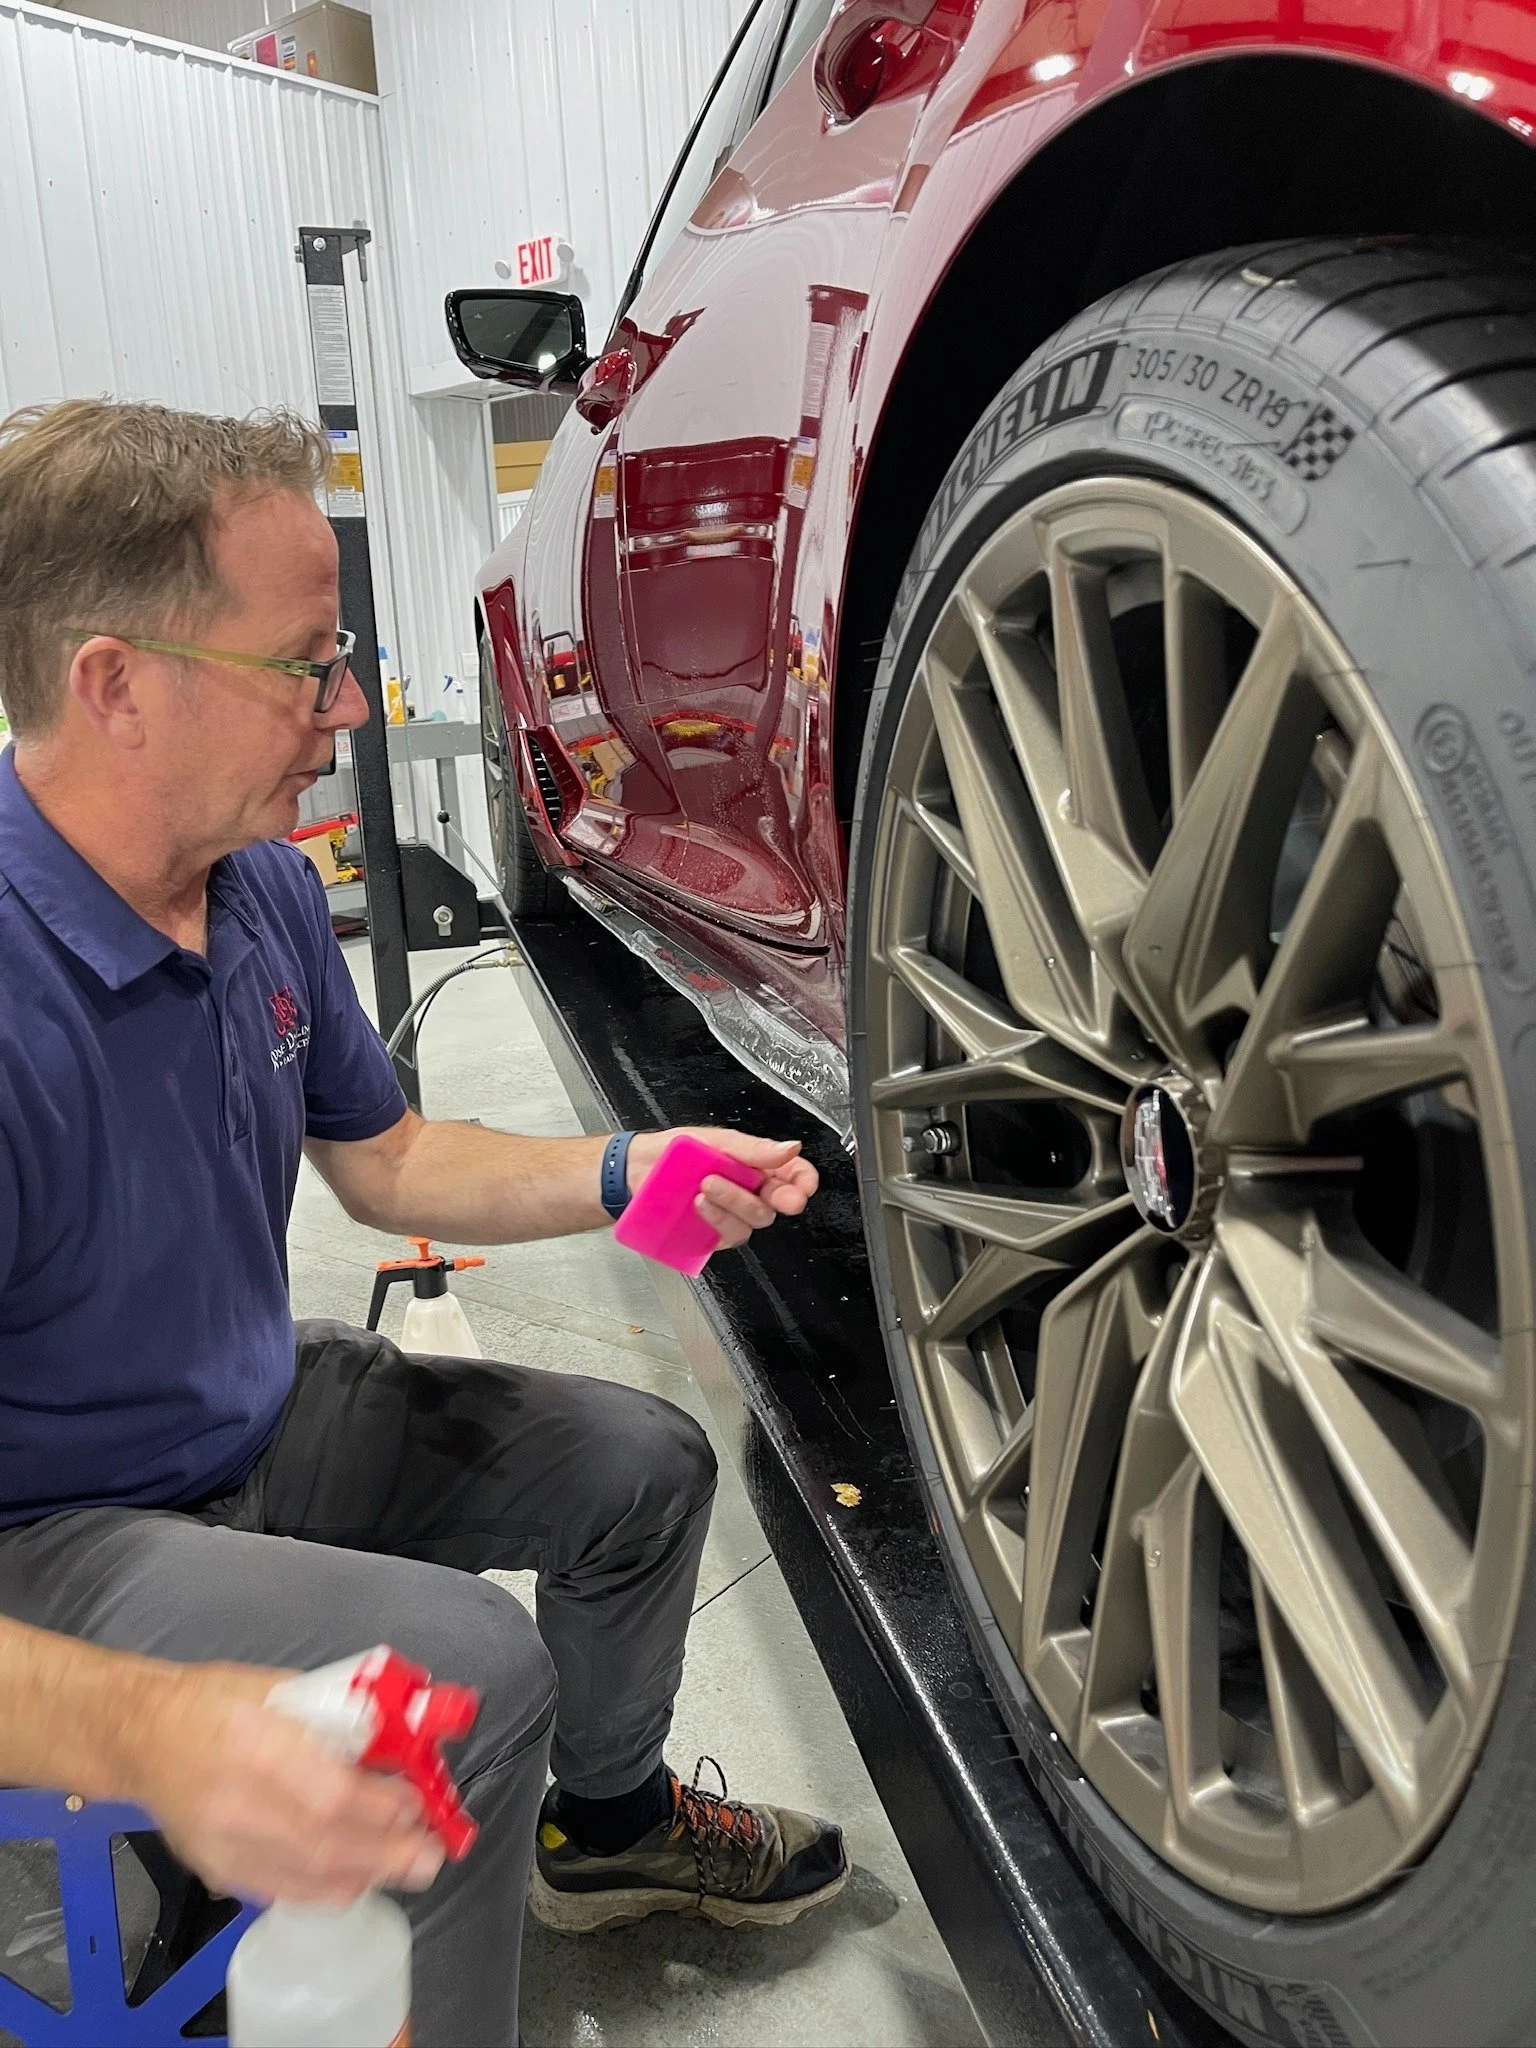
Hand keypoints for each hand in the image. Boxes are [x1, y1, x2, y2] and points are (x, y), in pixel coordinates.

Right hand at [122, 1661, 444, 1906]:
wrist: (141, 1737)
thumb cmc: (211, 1702)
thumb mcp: (279, 1688)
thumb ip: (334, 1714)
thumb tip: (392, 1732)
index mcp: (255, 1745)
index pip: (328, 1793)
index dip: (378, 1807)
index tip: (415, 1803)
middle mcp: (238, 1802)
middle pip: (324, 1844)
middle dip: (386, 1853)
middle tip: (429, 1852)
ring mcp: (225, 1844)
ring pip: (305, 1876)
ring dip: (365, 1874)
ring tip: (408, 1866)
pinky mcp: (218, 1869)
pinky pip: (279, 1890)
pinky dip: (325, 1888)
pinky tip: (357, 1878)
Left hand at [627, 1127, 818, 1249]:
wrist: (635, 1171)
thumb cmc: (673, 1153)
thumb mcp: (716, 1140)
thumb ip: (754, 1149)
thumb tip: (791, 1149)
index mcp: (755, 1164)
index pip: (793, 1174)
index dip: (803, 1181)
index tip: (803, 1186)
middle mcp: (748, 1191)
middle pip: (778, 1203)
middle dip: (778, 1198)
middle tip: (771, 1192)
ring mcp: (731, 1215)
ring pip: (754, 1221)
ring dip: (735, 1203)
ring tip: (708, 1186)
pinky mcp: (713, 1234)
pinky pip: (728, 1236)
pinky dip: (717, 1220)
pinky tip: (700, 1205)